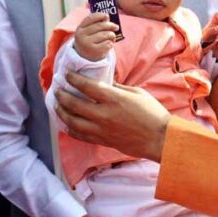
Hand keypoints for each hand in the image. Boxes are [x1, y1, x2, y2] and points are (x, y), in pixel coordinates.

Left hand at [54, 72, 170, 161]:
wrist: (159, 138)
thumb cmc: (153, 113)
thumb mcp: (138, 93)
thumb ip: (119, 88)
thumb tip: (106, 83)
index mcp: (114, 99)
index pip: (87, 86)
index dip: (74, 79)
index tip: (68, 75)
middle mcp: (104, 114)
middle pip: (74, 104)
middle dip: (62, 95)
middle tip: (58, 90)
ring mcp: (101, 129)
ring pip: (73, 121)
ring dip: (62, 112)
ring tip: (58, 106)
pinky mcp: (102, 140)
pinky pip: (80, 135)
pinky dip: (70, 129)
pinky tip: (67, 124)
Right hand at [74, 12, 118, 61]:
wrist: (85, 57)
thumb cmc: (90, 40)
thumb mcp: (90, 31)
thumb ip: (97, 23)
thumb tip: (106, 17)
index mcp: (80, 29)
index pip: (90, 18)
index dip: (99, 15)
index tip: (107, 15)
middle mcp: (81, 36)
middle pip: (100, 26)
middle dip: (110, 25)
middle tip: (116, 27)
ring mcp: (87, 44)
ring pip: (105, 35)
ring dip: (112, 35)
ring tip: (112, 37)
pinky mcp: (95, 51)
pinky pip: (108, 43)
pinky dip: (111, 43)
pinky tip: (109, 44)